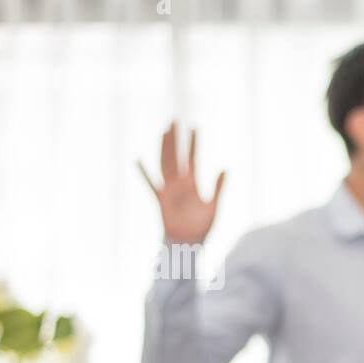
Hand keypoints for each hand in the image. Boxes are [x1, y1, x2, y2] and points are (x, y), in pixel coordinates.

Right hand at [137, 121, 225, 243]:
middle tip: (174, 120)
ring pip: (165, 164)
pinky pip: (151, 184)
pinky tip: (138, 160)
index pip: (192, 158)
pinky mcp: (161, 200)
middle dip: (175, 139)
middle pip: (176, 156)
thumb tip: (225, 168)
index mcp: (193, 183)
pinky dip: (144, 173)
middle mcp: (180, 183)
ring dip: (163, 148)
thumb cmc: (201, 225)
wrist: (189, 242)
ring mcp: (169, 190)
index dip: (193, 143)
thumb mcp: (213, 205)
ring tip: (163, 132)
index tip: (194, 127)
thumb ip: (219, 187)